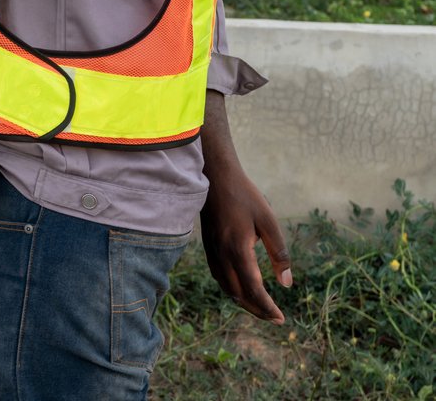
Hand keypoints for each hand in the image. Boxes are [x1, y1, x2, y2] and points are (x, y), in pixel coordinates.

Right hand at [200, 91, 291, 322]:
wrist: (215, 176)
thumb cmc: (245, 196)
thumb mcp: (269, 222)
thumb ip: (279, 254)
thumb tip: (287, 284)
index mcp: (238, 250)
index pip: (254, 290)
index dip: (268, 308)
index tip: (282, 319)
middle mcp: (222, 255)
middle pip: (238, 294)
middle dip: (257, 310)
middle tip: (275, 319)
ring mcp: (212, 251)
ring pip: (226, 287)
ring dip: (243, 302)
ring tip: (260, 308)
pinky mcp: (208, 246)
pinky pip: (218, 276)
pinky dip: (231, 289)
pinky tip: (241, 287)